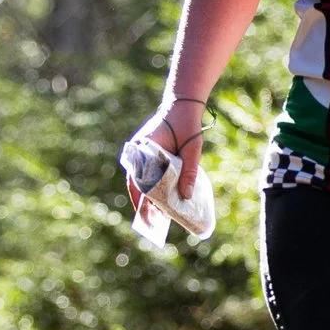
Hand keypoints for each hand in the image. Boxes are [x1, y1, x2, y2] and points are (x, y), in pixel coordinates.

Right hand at [126, 96, 207, 215]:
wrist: (183, 105)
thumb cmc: (187, 125)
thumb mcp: (192, 149)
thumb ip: (189, 172)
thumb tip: (186, 197)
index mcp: (142, 150)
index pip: (136, 182)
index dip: (141, 201)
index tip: (145, 217)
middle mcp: (138, 154)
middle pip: (138, 185)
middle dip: (145, 204)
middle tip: (153, 224)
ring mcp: (142, 155)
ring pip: (143, 181)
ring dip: (150, 198)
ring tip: (159, 217)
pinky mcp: (149, 156)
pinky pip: (149, 175)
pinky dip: (155, 187)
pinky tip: (164, 200)